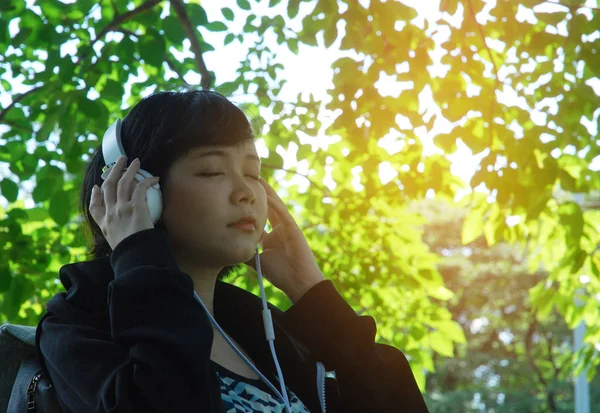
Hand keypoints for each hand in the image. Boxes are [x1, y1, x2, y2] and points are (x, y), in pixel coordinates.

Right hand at [89, 155, 159, 250]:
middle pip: (108, 187)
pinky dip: (147, 181)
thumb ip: (118, 236)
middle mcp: (110, 214)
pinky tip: (154, 178)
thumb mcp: (116, 245)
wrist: (136, 256)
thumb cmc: (130, 254)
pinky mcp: (135, 206)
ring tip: (136, 161)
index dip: (95, 195)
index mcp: (104, 225)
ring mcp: (121, 209)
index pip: (94, 207)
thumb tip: (126, 236)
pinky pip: (140, 188)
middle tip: (120, 161)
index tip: (97, 187)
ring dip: (129, 170)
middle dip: (113, 171)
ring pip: (123, 183)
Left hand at [244, 178, 324, 303]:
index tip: (237, 201)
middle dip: (258, 196)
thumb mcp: (257, 262)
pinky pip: (281, 211)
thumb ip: (246, 253)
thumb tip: (230, 247)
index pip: (257, 221)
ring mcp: (286, 227)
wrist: (299, 282)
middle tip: (247, 181)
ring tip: (257, 179)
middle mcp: (277, 230)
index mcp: (270, 239)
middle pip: (266, 209)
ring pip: (274, 206)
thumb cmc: (280, 275)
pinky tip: (266, 194)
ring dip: (266, 193)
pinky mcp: (293, 226)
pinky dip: (274, 202)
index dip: (248, 211)